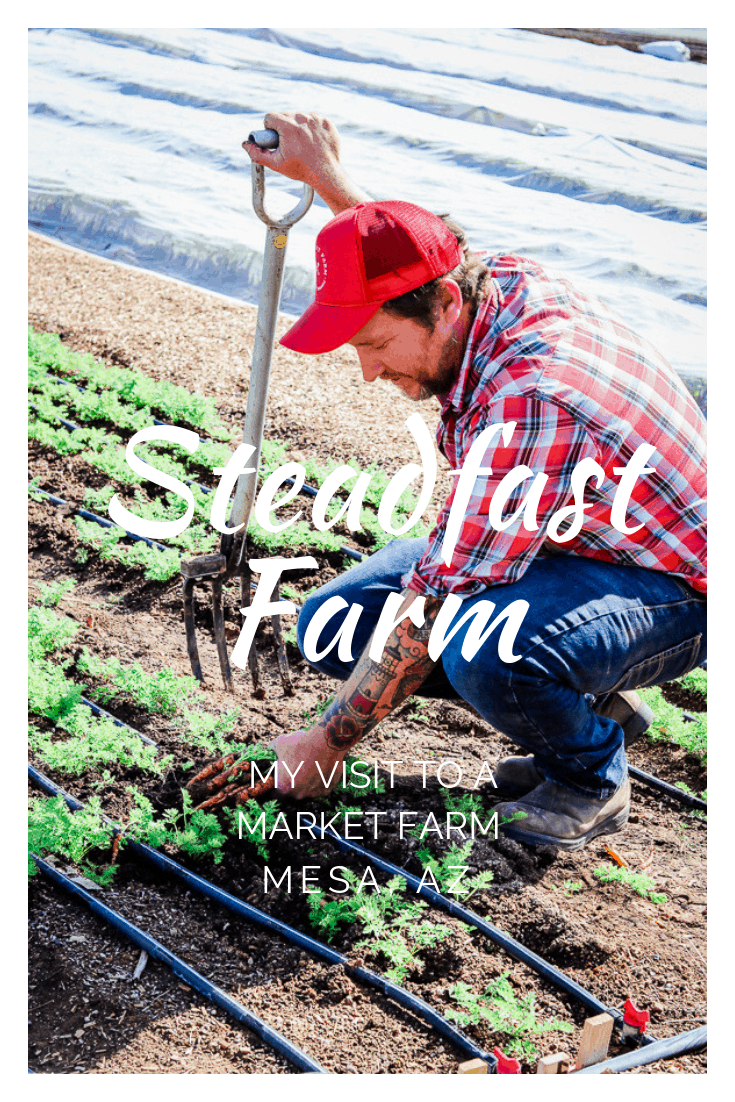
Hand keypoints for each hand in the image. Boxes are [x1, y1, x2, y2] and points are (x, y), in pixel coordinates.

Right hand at [243, 111, 370, 213]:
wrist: (327, 174)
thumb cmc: (301, 169)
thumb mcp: (276, 164)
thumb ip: (257, 154)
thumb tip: (245, 144)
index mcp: (288, 126)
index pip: (270, 117)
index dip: (270, 129)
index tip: (276, 139)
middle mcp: (302, 118)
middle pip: (284, 115)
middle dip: (283, 127)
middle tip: (289, 143)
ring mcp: (316, 118)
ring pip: (299, 116)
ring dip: (297, 126)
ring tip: (302, 143)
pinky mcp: (326, 121)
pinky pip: (313, 119)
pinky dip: (311, 127)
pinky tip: (313, 141)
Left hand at [269, 727, 345, 799]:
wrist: (325, 744)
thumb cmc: (300, 744)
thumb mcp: (280, 743)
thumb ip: (273, 749)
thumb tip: (271, 748)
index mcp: (283, 788)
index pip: (276, 793)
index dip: (278, 783)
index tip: (282, 775)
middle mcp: (298, 795)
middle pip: (293, 792)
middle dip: (293, 783)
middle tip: (297, 769)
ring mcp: (313, 794)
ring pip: (307, 791)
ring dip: (307, 783)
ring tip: (310, 767)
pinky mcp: (326, 790)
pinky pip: (320, 788)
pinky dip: (319, 781)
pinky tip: (319, 769)